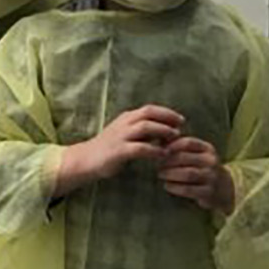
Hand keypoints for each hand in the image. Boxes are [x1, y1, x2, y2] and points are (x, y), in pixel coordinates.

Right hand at [53, 105, 183, 197]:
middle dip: (168, 118)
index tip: (180, 119)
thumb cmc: (108, 148)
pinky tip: (162, 155)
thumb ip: (140, 130)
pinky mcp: (119, 151)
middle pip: (149, 113)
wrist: (86, 159)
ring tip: (175, 139)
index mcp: (126, 117)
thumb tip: (162, 130)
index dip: (166, 112)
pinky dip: (154, 150)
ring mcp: (121, 136)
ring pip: (146, 127)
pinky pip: (140, 148)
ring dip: (163, 132)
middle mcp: (124, 123)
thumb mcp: (124, 133)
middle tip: (181, 127)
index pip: (150, 108)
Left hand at [158, 137, 234, 214]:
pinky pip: (190, 189)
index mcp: (207, 148)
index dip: (171, 145)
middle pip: (185, 158)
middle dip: (168, 161)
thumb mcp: (194, 153)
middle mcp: (211, 161)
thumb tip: (156, 137)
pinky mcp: (209, 192)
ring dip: (171, 174)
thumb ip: (177, 145)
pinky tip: (167, 186)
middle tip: (156, 164)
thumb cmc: (200, 166)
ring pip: (188, 173)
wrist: (223, 188)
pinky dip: (176, 187)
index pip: (187, 142)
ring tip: (160, 174)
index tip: (160, 150)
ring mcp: (212, 177)